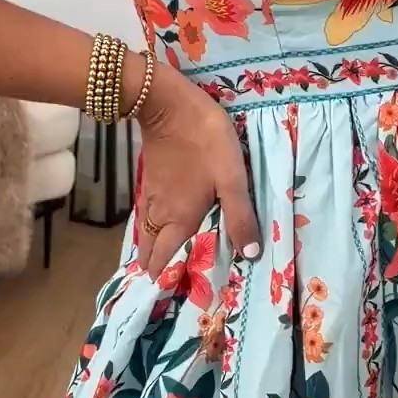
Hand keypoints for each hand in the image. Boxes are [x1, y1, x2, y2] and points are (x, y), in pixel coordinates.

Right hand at [134, 61, 259, 280]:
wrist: (168, 104)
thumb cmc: (204, 142)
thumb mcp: (231, 179)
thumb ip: (241, 216)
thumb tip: (250, 255)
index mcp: (180, 219)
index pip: (164, 260)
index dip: (166, 278)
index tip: (173, 293)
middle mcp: (161, 214)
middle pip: (150, 250)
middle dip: (156, 268)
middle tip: (171, 280)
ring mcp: (152, 196)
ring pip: (147, 233)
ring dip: (153, 249)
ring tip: (165, 260)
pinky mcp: (150, 179)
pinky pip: (148, 215)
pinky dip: (153, 228)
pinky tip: (163, 224)